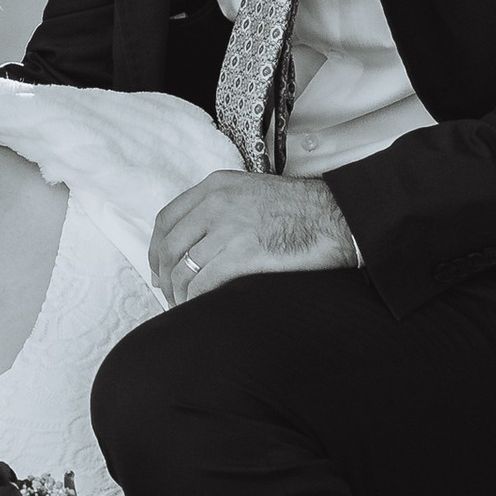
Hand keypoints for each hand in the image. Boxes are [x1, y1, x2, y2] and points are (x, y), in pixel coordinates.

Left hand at [151, 171, 358, 306]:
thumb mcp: (253, 193)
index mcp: (216, 187)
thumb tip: (195, 244)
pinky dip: (197, 301)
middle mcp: (216, 204)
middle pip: (170, 248)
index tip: (159, 270)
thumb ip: (222, 209)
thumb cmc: (303, 211)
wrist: (339, 217)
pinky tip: (202, 309)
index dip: (156, 251)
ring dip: (180, 295)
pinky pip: (204, 284)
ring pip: (183, 270)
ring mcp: (228, 228)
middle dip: (165, 279)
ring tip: (186, 308)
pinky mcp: (243, 254)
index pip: (166, 220)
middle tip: (170, 297)